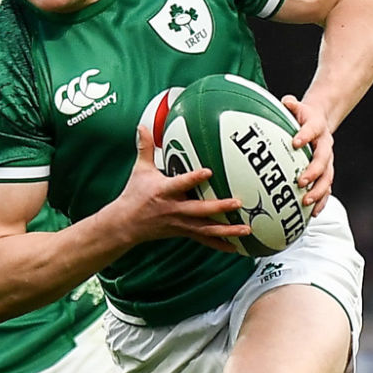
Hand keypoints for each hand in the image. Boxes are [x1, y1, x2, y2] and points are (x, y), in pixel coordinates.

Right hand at [108, 124, 251, 251]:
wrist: (126, 224)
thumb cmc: (134, 194)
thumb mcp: (139, 170)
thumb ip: (145, 147)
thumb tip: (142, 125)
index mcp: (164, 191)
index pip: (181, 184)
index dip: (194, 178)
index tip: (208, 171)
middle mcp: (174, 209)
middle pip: (199, 210)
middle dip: (219, 207)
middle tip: (238, 203)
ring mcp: (180, 223)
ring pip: (206, 228)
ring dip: (227, 230)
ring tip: (246, 229)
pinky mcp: (184, 232)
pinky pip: (204, 240)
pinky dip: (220, 244)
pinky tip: (236, 247)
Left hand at [281, 94, 335, 215]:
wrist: (320, 121)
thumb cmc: (302, 117)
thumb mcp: (296, 107)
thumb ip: (291, 105)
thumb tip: (286, 101)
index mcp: (316, 127)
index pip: (312, 129)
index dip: (305, 135)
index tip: (295, 142)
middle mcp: (325, 145)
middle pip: (323, 159)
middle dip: (313, 171)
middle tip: (300, 181)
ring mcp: (327, 160)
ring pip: (327, 177)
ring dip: (318, 191)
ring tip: (307, 202)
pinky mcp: (326, 173)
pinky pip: (326, 188)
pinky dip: (321, 201)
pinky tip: (313, 213)